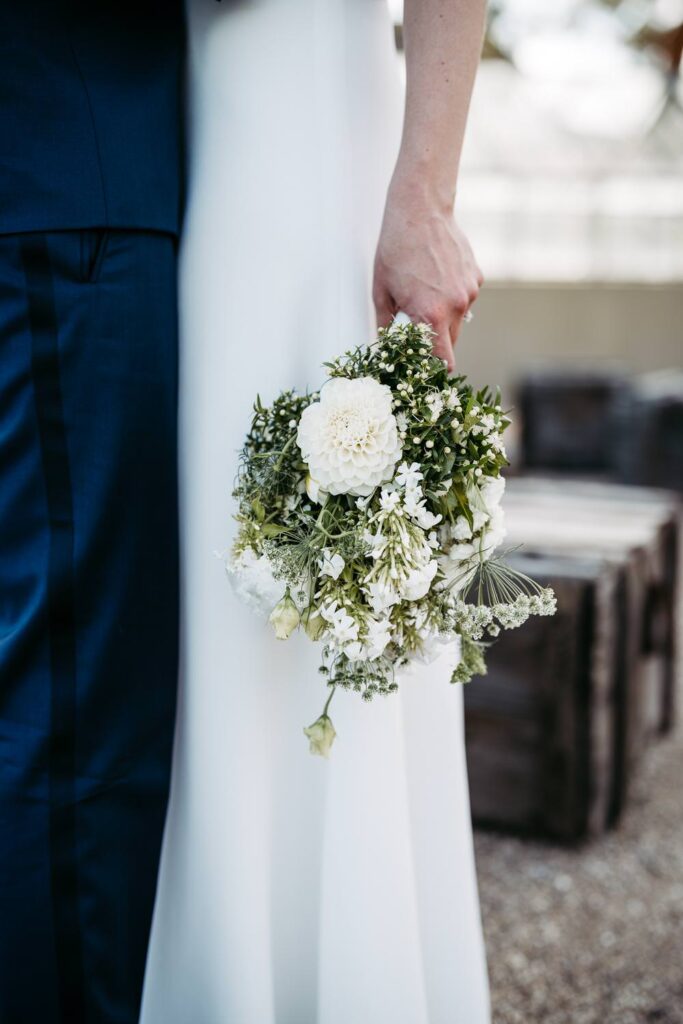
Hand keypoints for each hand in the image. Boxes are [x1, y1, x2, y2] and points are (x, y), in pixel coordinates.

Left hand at [373, 186, 482, 371]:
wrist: (420, 210)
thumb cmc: (395, 250)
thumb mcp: (382, 292)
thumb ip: (387, 326)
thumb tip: (387, 348)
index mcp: (432, 315)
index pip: (444, 360)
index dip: (436, 368)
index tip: (427, 370)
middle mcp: (457, 306)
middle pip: (452, 342)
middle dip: (436, 341)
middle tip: (418, 328)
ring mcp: (470, 291)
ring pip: (459, 319)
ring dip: (445, 316)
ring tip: (425, 292)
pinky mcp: (477, 277)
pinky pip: (466, 298)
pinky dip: (454, 295)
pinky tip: (438, 276)